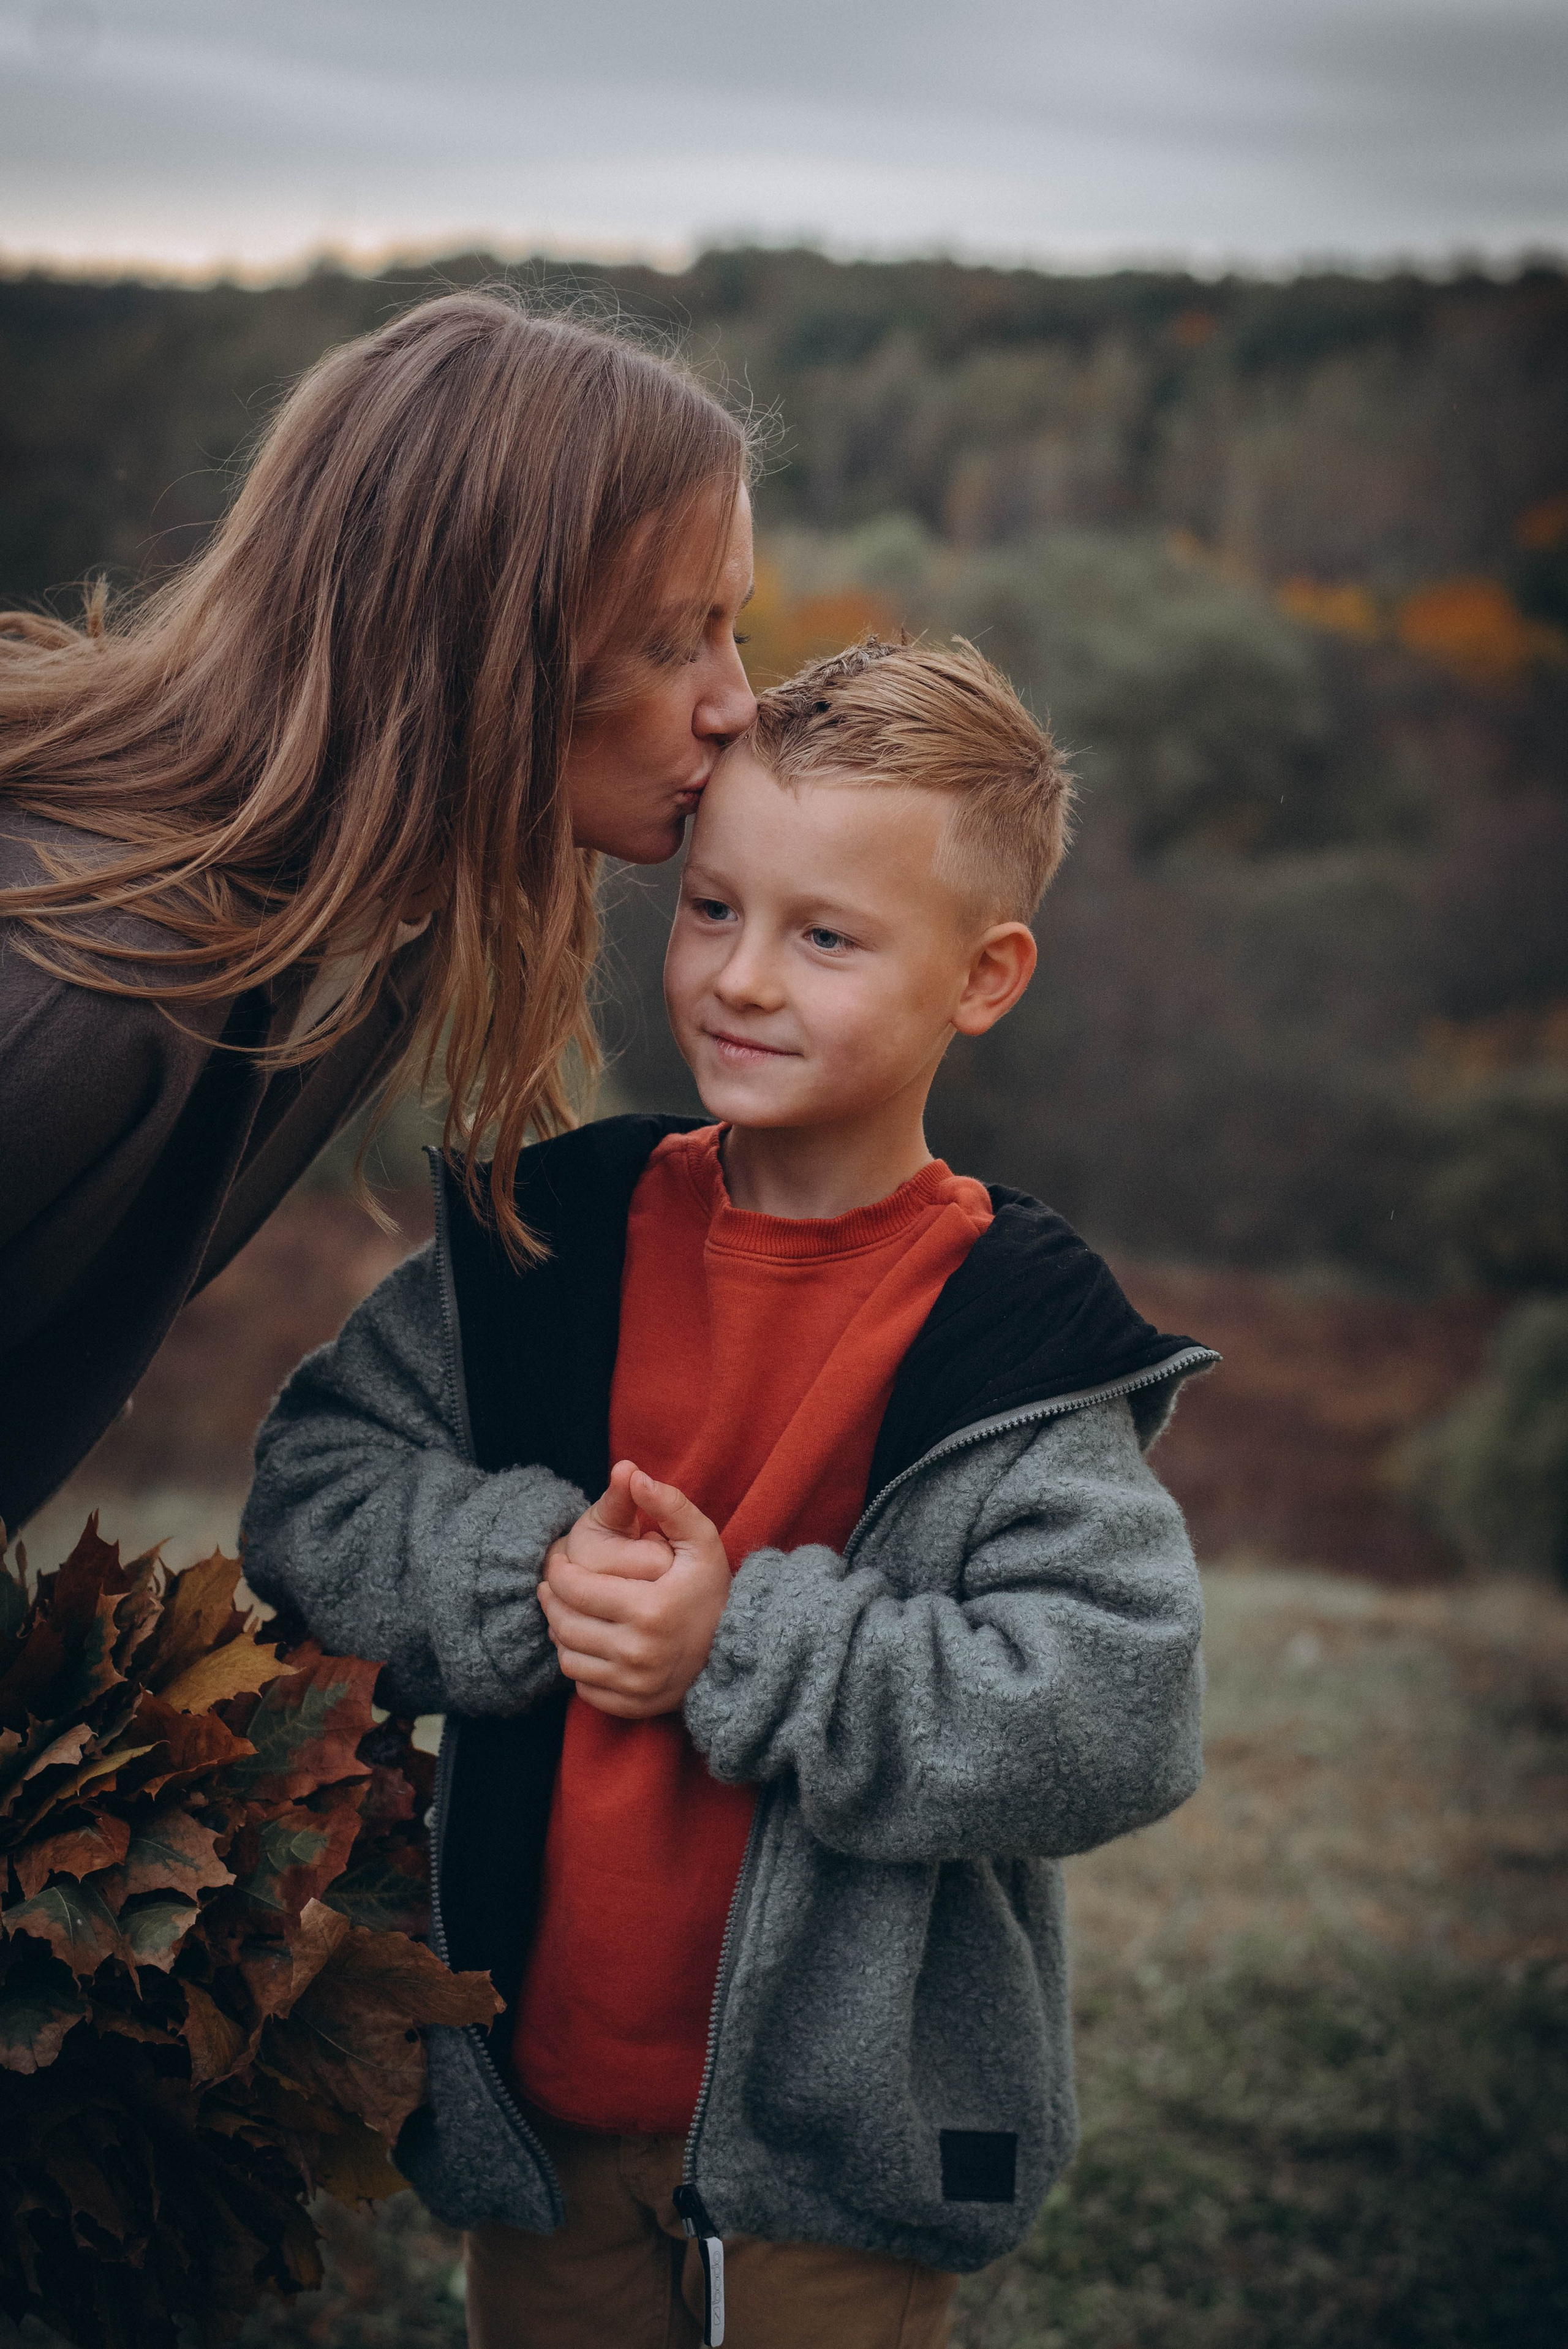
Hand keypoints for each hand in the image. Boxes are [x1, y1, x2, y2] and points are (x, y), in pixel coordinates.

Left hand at [538, 1460, 731, 1718]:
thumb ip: (669, 1504)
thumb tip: (632, 1474)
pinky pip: (583, 1687)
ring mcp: (635, 1685)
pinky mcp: (631, 1706)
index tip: (558, 1560)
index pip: (575, 1589)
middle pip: (565, 1624)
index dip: (557, 1570)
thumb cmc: (713, 1590)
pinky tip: (587, 1642)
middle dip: (551, 1600)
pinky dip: (578, 1664)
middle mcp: (640, 1653)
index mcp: (651, 1609)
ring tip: (565, 1610)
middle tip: (552, 1584)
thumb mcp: (701, 1541)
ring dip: (560, 1631)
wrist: (738, 1651)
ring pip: (568, 1657)